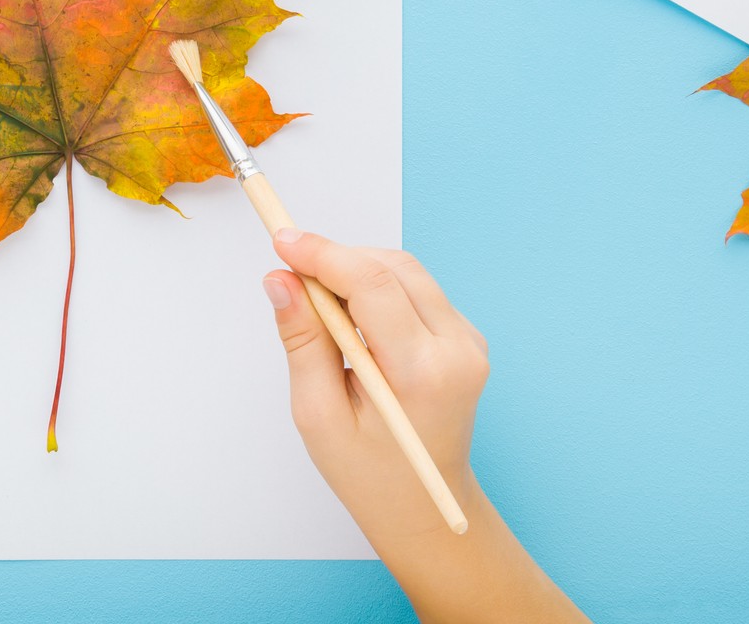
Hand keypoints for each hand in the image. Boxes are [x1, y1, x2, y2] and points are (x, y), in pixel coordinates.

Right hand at [264, 235, 585, 623]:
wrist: (427, 509)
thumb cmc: (370, 474)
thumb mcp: (318, 414)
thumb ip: (302, 340)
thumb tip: (280, 280)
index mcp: (423, 374)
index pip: (373, 286)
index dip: (322, 254)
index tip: (281, 240)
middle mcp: (458, 350)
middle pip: (392, 268)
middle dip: (336, 258)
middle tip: (289, 270)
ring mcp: (468, 342)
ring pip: (405, 271)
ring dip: (356, 270)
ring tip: (316, 300)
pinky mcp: (465, 337)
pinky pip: (416, 289)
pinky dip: (376, 287)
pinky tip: (350, 317)